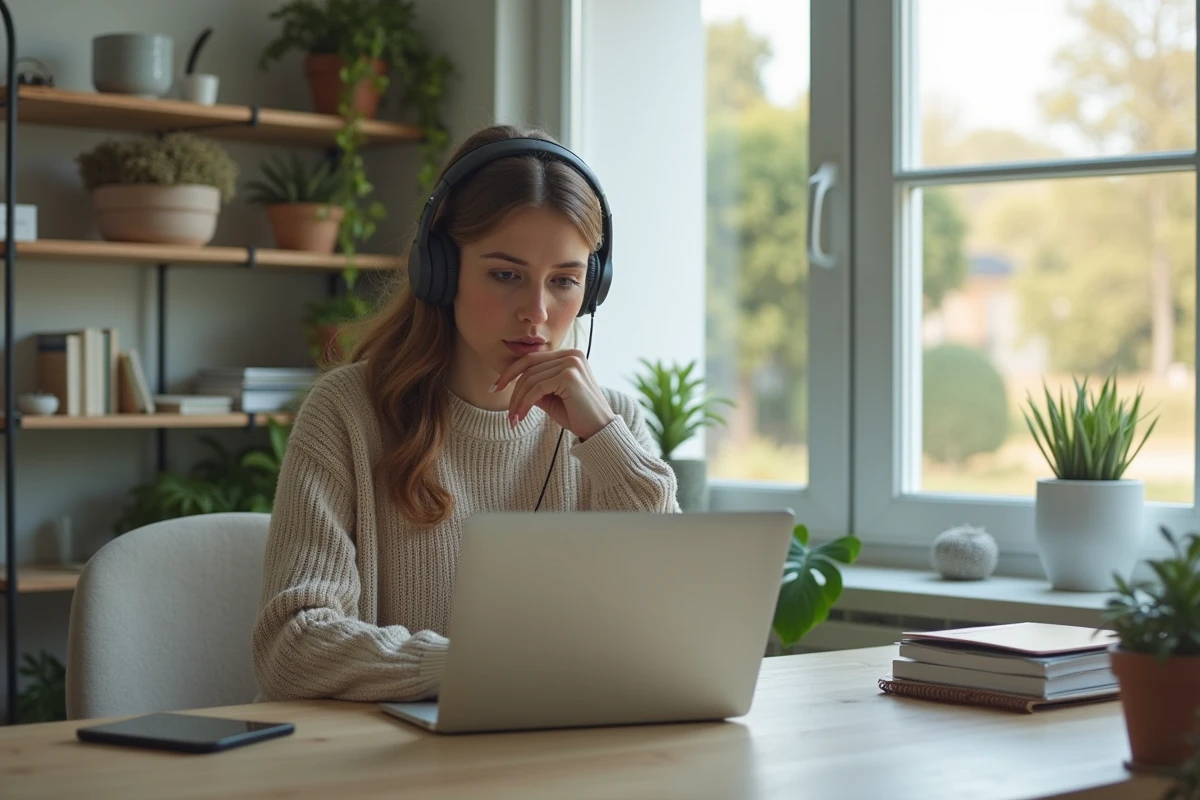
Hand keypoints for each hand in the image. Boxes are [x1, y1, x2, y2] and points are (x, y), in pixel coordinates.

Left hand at [493, 349, 616, 439]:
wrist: (599, 431)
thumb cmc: (577, 415)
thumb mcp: (551, 397)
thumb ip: (535, 386)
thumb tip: (512, 383)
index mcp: (569, 355)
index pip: (532, 359)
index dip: (511, 372)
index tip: (496, 388)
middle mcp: (571, 355)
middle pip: (529, 367)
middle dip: (512, 390)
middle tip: (507, 412)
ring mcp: (571, 363)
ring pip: (530, 379)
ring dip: (517, 401)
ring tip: (514, 419)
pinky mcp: (569, 376)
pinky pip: (537, 389)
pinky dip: (525, 404)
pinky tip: (521, 417)